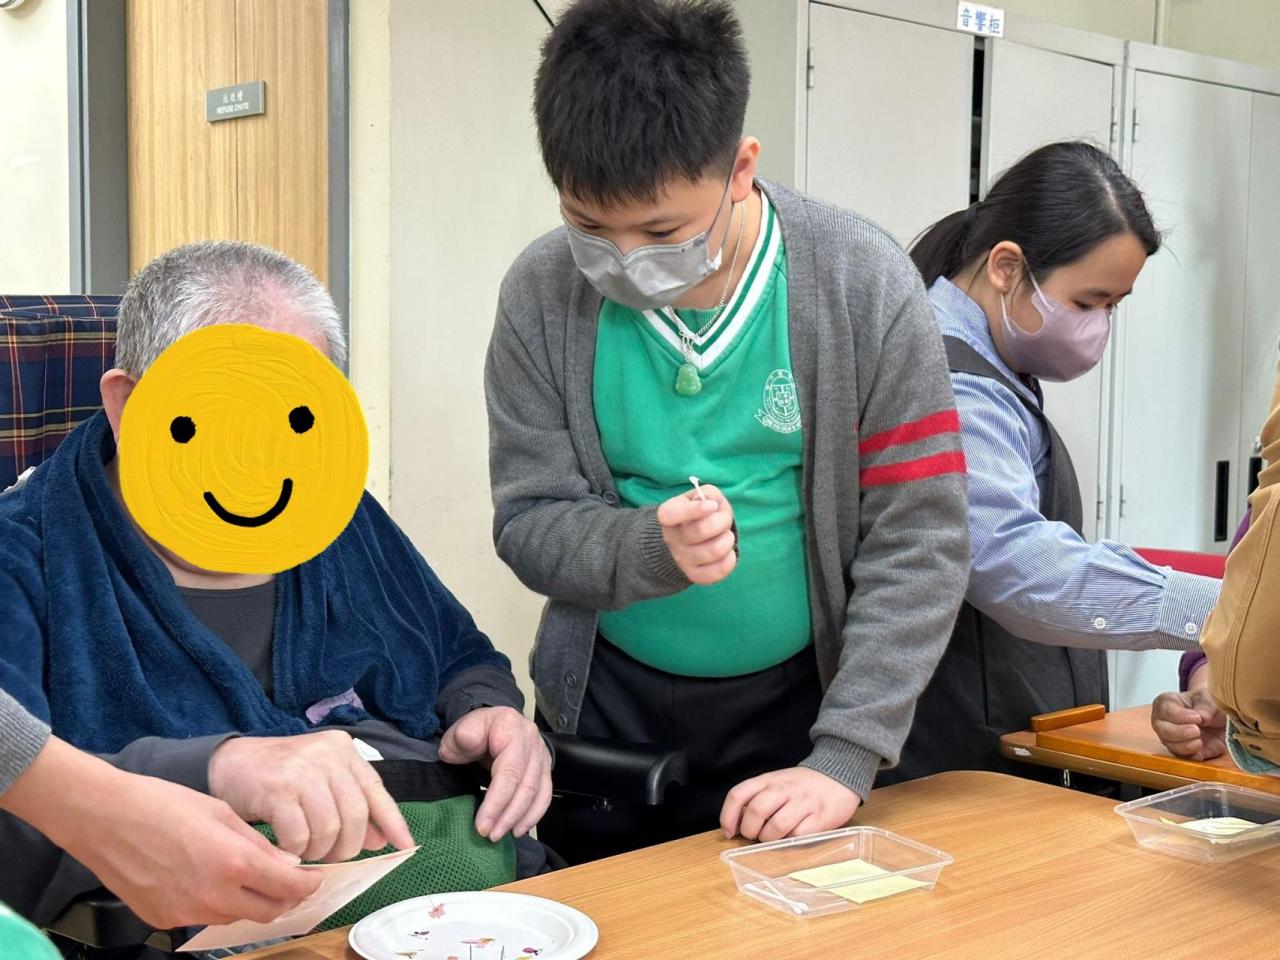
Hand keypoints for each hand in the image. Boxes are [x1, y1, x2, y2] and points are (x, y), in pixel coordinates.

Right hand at [2, 737, 321, 927]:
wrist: (105, 818)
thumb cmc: (164, 804)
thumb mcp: (222, 813)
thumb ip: (257, 844)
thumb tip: (286, 865)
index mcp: (234, 864)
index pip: (289, 888)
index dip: (309, 884)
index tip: (316, 876)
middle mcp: (213, 896)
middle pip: (267, 912)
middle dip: (285, 898)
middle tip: (290, 879)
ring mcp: (186, 913)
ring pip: (235, 917)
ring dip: (250, 901)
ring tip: (246, 874)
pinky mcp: (163, 919)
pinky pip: (202, 917)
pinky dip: (215, 902)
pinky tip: (207, 878)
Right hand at [208, 731, 413, 862]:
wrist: (229, 763)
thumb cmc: (281, 775)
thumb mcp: (321, 781)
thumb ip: (350, 804)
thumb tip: (380, 839)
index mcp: (343, 750)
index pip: (376, 790)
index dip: (393, 821)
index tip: (406, 847)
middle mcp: (327, 755)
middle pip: (355, 815)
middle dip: (347, 846)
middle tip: (332, 856)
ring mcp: (302, 769)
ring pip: (329, 828)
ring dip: (320, 851)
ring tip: (307, 852)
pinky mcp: (277, 788)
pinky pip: (299, 835)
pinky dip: (297, 851)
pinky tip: (288, 849)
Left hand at [438, 706, 551, 840]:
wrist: (489, 725)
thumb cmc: (474, 730)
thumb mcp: (461, 729)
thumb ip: (463, 736)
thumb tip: (468, 742)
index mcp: (509, 726)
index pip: (509, 771)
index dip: (496, 801)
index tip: (482, 825)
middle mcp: (531, 739)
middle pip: (526, 785)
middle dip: (508, 815)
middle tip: (490, 835)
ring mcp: (540, 754)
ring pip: (537, 792)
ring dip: (520, 818)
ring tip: (501, 835)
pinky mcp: (544, 768)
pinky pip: (545, 794)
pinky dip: (534, 815)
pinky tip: (519, 829)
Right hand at [656, 485, 736, 585]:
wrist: (684, 540)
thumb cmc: (696, 513)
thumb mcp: (698, 496)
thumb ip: (706, 494)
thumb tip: (712, 503)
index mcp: (667, 516)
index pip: (672, 514)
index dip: (694, 510)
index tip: (712, 505)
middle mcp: (671, 539)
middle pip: (701, 530)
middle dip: (723, 521)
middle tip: (724, 519)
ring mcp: (681, 560)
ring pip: (713, 550)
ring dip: (728, 539)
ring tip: (726, 536)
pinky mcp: (694, 575)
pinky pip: (717, 571)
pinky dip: (729, 560)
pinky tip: (727, 552)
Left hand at [720, 767, 861, 841]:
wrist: (840, 775)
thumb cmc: (802, 784)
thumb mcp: (776, 782)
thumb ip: (757, 797)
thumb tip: (736, 824)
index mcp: (768, 779)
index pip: (738, 794)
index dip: (728, 816)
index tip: (729, 832)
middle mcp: (784, 789)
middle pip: (756, 812)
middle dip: (750, 831)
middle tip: (755, 836)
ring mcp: (803, 803)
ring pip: (776, 827)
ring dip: (769, 839)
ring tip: (773, 838)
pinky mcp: (820, 818)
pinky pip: (798, 836)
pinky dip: (790, 842)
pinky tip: (792, 837)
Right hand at [1152, 682, 1226, 761]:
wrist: (1218, 719)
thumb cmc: (1206, 704)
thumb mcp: (1209, 698)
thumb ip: (1206, 706)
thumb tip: (1203, 717)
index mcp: (1166, 703)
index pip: (1166, 710)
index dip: (1181, 715)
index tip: (1197, 718)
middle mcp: (1163, 722)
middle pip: (1163, 730)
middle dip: (1180, 732)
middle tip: (1196, 730)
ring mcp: (1171, 739)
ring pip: (1171, 746)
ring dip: (1186, 746)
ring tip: (1200, 741)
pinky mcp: (1182, 752)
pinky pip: (1183, 758)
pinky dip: (1192, 756)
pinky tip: (1200, 753)